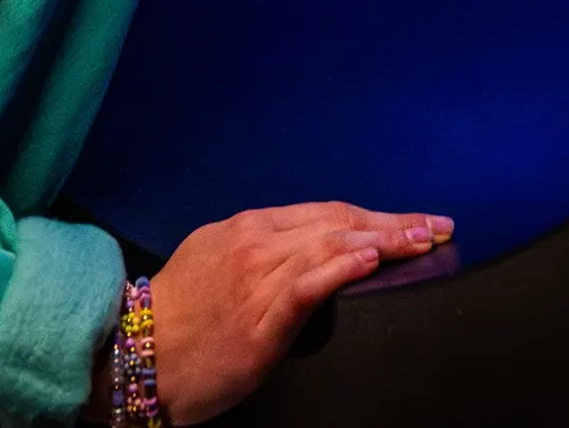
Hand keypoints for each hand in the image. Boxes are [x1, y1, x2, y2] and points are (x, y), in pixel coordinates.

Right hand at [85, 201, 454, 422]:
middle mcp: (257, 244)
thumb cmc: (178, 318)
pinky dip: (340, 267)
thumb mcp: (217, 261)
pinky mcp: (256, 321)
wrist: (132, 355)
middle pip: (338, 221)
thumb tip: (310, 254)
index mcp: (250, 229)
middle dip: (392, 222)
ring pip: (330, 245)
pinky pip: (305, 285)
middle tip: (436, 226)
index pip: (326, 212)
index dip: (374, 214)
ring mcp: (257, 280)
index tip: (414, 220)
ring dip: (382, 240)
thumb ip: (263, 254)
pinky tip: (369, 260)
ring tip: (420, 240)